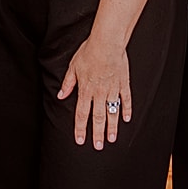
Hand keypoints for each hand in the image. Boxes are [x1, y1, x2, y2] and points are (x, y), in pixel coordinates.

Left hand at [59, 32, 131, 150]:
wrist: (107, 43)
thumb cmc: (89, 52)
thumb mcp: (73, 67)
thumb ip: (68, 83)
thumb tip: (61, 95)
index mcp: (86, 90)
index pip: (81, 114)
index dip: (80, 128)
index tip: (80, 140)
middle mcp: (99, 93)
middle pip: (98, 117)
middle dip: (97, 133)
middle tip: (98, 146)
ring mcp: (112, 89)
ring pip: (112, 112)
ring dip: (111, 126)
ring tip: (111, 139)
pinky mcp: (123, 83)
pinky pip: (125, 99)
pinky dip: (126, 109)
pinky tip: (126, 119)